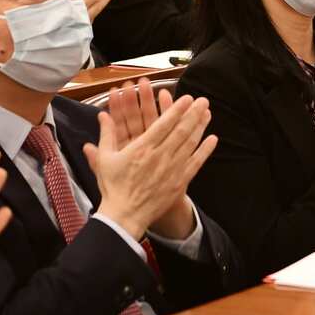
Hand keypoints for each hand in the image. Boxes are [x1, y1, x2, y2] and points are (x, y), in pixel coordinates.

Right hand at [85, 90, 215, 240]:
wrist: (124, 216)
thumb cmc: (114, 187)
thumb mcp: (105, 159)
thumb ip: (106, 134)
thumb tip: (102, 115)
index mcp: (142, 148)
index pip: (164, 123)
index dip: (177, 109)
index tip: (186, 98)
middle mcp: (160, 156)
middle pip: (181, 130)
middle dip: (193, 113)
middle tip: (203, 100)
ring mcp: (172, 169)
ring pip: (190, 143)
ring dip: (200, 126)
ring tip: (207, 113)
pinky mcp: (180, 182)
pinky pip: (196, 163)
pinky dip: (205, 150)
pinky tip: (212, 139)